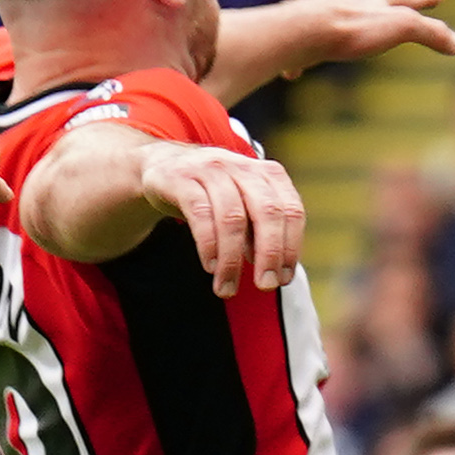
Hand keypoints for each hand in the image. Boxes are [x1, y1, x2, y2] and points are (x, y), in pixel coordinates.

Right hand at [117, 133, 312, 292]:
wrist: (164, 165)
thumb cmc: (212, 194)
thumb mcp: (243, 207)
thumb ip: (259, 233)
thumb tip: (276, 271)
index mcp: (268, 174)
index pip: (291, 211)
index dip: (291, 247)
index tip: (283, 279)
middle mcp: (243, 167)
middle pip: (266, 212)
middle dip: (269, 253)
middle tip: (266, 286)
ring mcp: (212, 170)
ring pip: (231, 217)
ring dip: (232, 259)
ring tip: (227, 288)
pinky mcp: (182, 179)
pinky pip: (200, 214)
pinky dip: (208, 244)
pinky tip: (210, 267)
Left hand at [289, 0, 454, 71]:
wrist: (299, 32)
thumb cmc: (351, 28)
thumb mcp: (400, 28)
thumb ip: (430, 34)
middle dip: (383, 2)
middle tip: (393, 1)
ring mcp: (319, 12)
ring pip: (335, 16)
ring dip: (345, 23)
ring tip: (346, 32)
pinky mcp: (296, 33)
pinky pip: (302, 46)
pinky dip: (304, 57)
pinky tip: (295, 72)